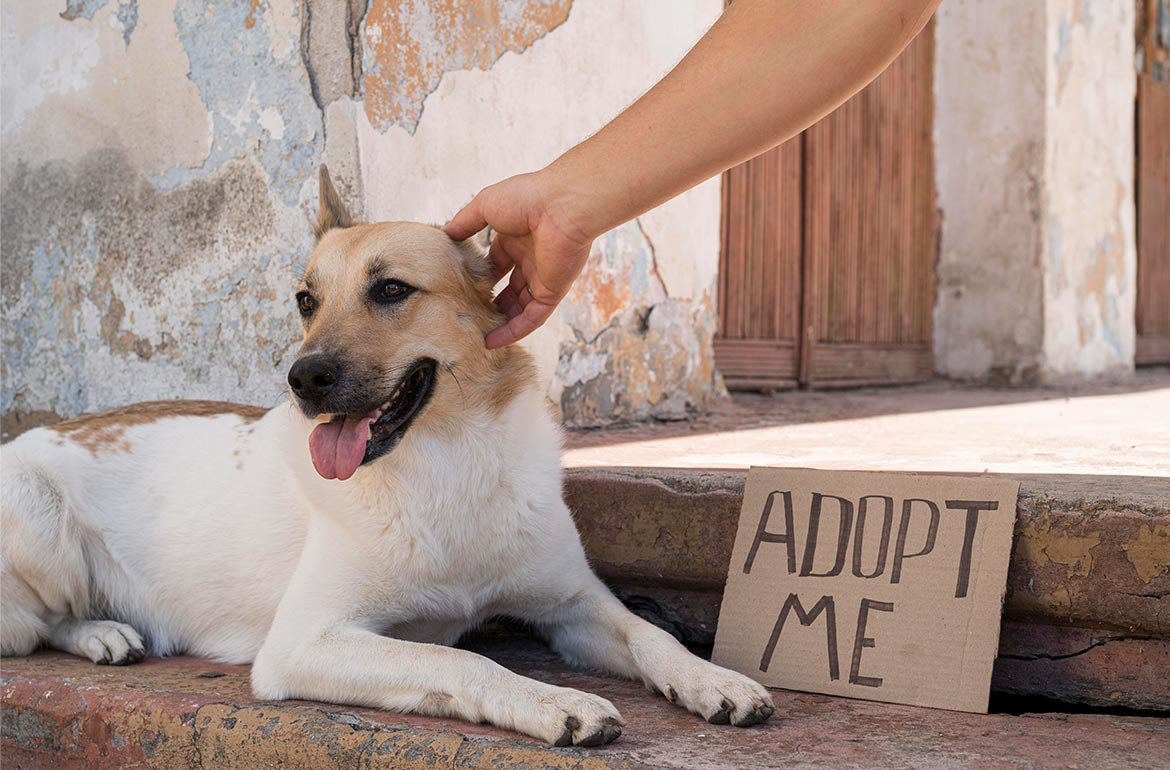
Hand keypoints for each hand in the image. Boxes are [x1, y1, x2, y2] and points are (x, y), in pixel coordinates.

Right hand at [444, 170, 594, 347]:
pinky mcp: (553, 292)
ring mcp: (542, 277)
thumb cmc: (526, 198)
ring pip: (519, 307)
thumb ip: (464, 222)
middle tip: (468, 316)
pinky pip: (532, 318)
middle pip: (508, 288)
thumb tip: (444, 234)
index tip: (460, 290)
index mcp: (516, 238)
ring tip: (475, 334)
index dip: (480, 277)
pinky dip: (514, 331)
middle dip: (490, 302)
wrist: (563, 206)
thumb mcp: (484, 206)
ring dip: (500, 321)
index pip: (496, 263)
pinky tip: (493, 341)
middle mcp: (530, 259)